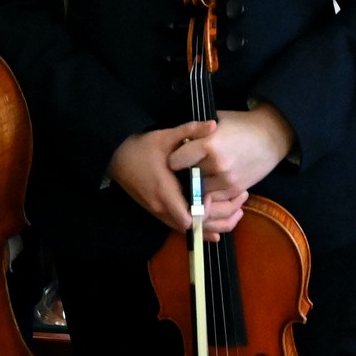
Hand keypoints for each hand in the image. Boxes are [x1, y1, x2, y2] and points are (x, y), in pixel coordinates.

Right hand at [108, 122, 248, 237]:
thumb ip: (190, 131)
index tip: (214, 196)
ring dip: (212, 226)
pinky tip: (215, 231)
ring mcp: (159, 213)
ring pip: (190, 230)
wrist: (115, 157)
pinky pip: (181, 228)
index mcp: (164, 192)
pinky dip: (200, 229)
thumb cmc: (140, 147)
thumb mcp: (165, 136)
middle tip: (240, 204)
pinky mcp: (158, 213)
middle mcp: (162, 208)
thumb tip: (214, 124)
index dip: (204, 212)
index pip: (188, 218)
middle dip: (218, 220)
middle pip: (195, 228)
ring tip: (236, 214)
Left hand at [168, 106, 294, 206]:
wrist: (271, 136)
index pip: (176, 160)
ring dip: (197, 184)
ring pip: (199, 190)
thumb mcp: (216, 119)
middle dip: (185, 172)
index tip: (176, 156)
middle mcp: (217, 165)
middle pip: (188, 176)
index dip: (174, 158)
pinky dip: (210, 192)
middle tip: (184, 168)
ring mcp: (227, 180)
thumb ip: (196, 132)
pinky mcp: (236, 189)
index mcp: (209, 145)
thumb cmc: (241, 124)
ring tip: (198, 173)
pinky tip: (211, 179)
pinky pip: (214, 197)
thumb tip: (177, 142)